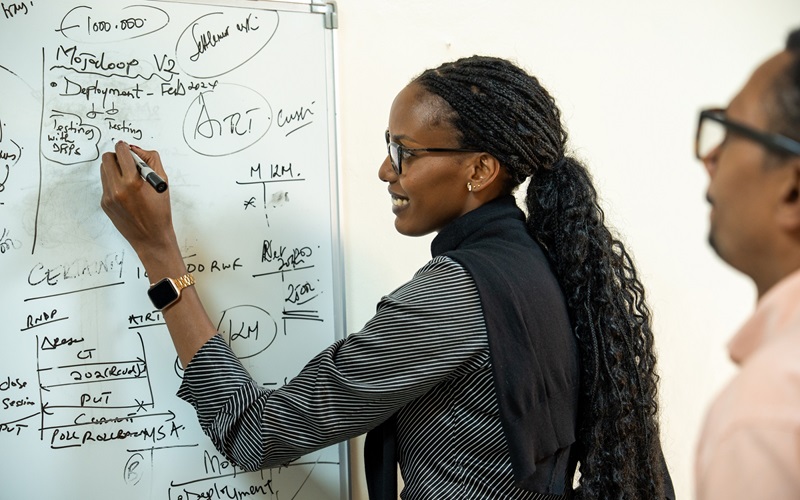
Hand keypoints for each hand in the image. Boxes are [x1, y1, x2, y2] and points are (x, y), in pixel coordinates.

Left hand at [100, 141, 177, 265]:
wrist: (151, 237)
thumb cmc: (160, 211)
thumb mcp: (162, 182)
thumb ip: (151, 160)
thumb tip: (136, 149)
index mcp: (132, 182)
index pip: (121, 152)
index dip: (125, 147)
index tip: (128, 148)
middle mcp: (117, 188)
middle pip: (107, 158)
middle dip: (117, 156)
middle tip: (128, 162)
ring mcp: (108, 197)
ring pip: (104, 170)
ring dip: (114, 168)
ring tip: (128, 178)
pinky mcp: (105, 204)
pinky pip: (105, 184)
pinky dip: (114, 182)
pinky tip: (127, 192)